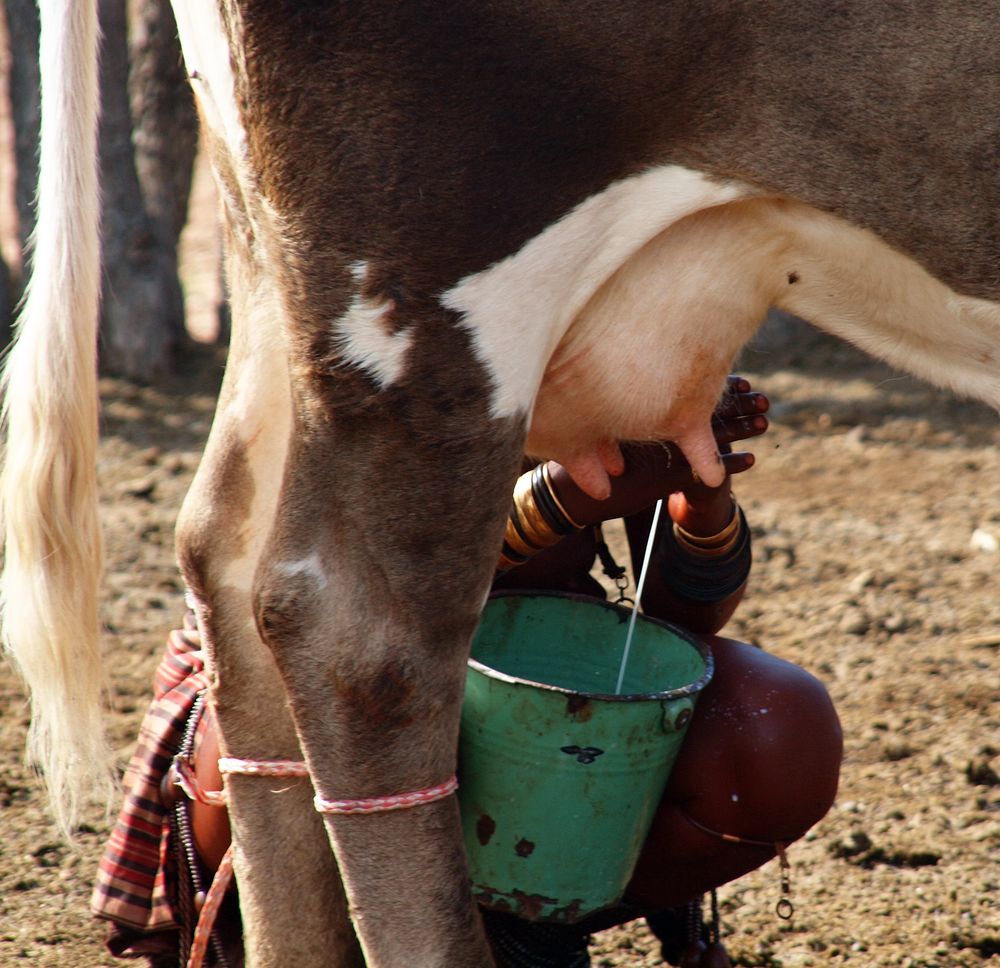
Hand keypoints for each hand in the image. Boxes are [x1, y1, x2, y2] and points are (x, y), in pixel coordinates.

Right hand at [547, 376, 768, 527]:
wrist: (573, 495)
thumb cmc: (582, 461)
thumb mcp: (597, 430)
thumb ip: (621, 420)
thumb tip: (636, 401)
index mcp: (645, 414)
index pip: (689, 394)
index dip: (716, 388)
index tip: (742, 382)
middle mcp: (657, 429)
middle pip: (704, 410)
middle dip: (735, 403)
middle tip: (762, 397)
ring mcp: (664, 455)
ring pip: (711, 438)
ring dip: (741, 428)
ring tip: (765, 420)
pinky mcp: (665, 481)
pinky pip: (706, 470)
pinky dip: (730, 464)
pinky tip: (751, 459)